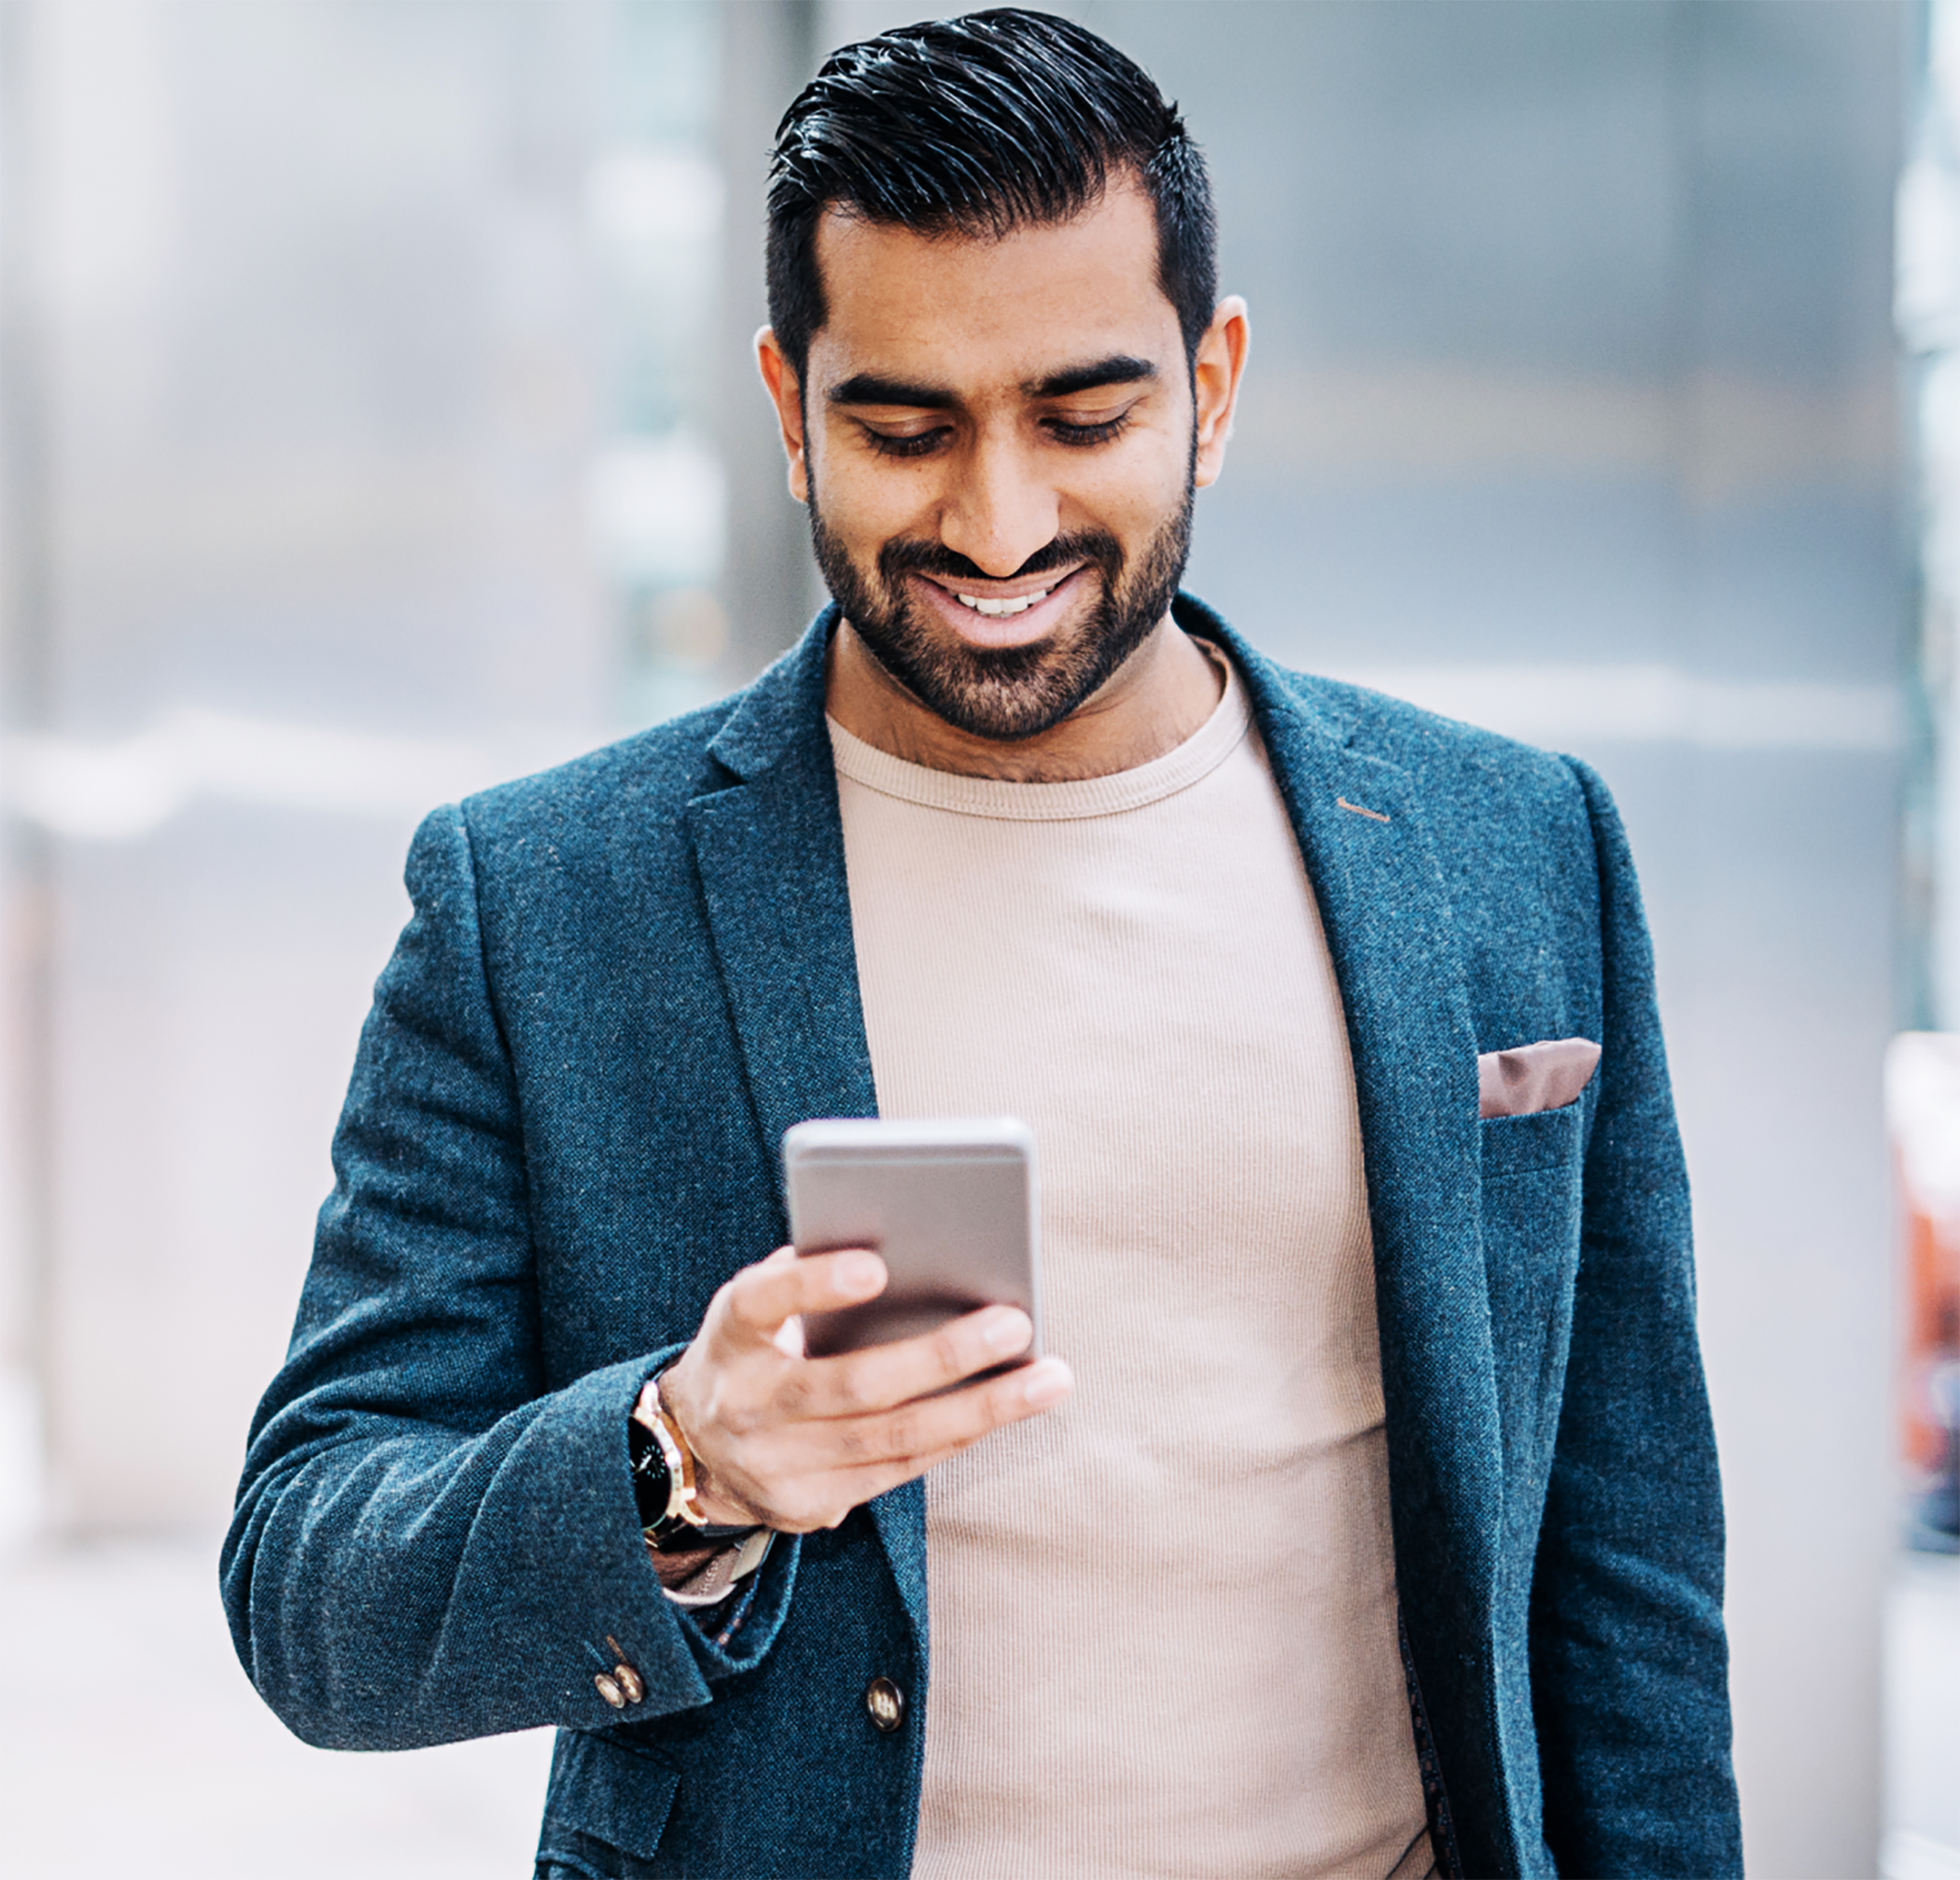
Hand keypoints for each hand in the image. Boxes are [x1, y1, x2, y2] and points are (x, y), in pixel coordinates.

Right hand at [654, 1246, 1072, 1533]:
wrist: (691, 1447)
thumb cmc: (757, 1345)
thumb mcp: (760, 1304)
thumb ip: (812, 1273)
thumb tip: (913, 1241)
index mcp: (730, 1335)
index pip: (761, 1303)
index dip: (813, 1284)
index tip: (877, 1266)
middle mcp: (745, 1405)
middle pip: (852, 1385)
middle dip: (943, 1356)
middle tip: (1017, 1324)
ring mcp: (774, 1465)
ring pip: (891, 1439)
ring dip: (979, 1409)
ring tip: (1048, 1378)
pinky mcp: (806, 1507)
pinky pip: (897, 1471)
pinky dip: (957, 1436)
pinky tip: (1006, 1409)